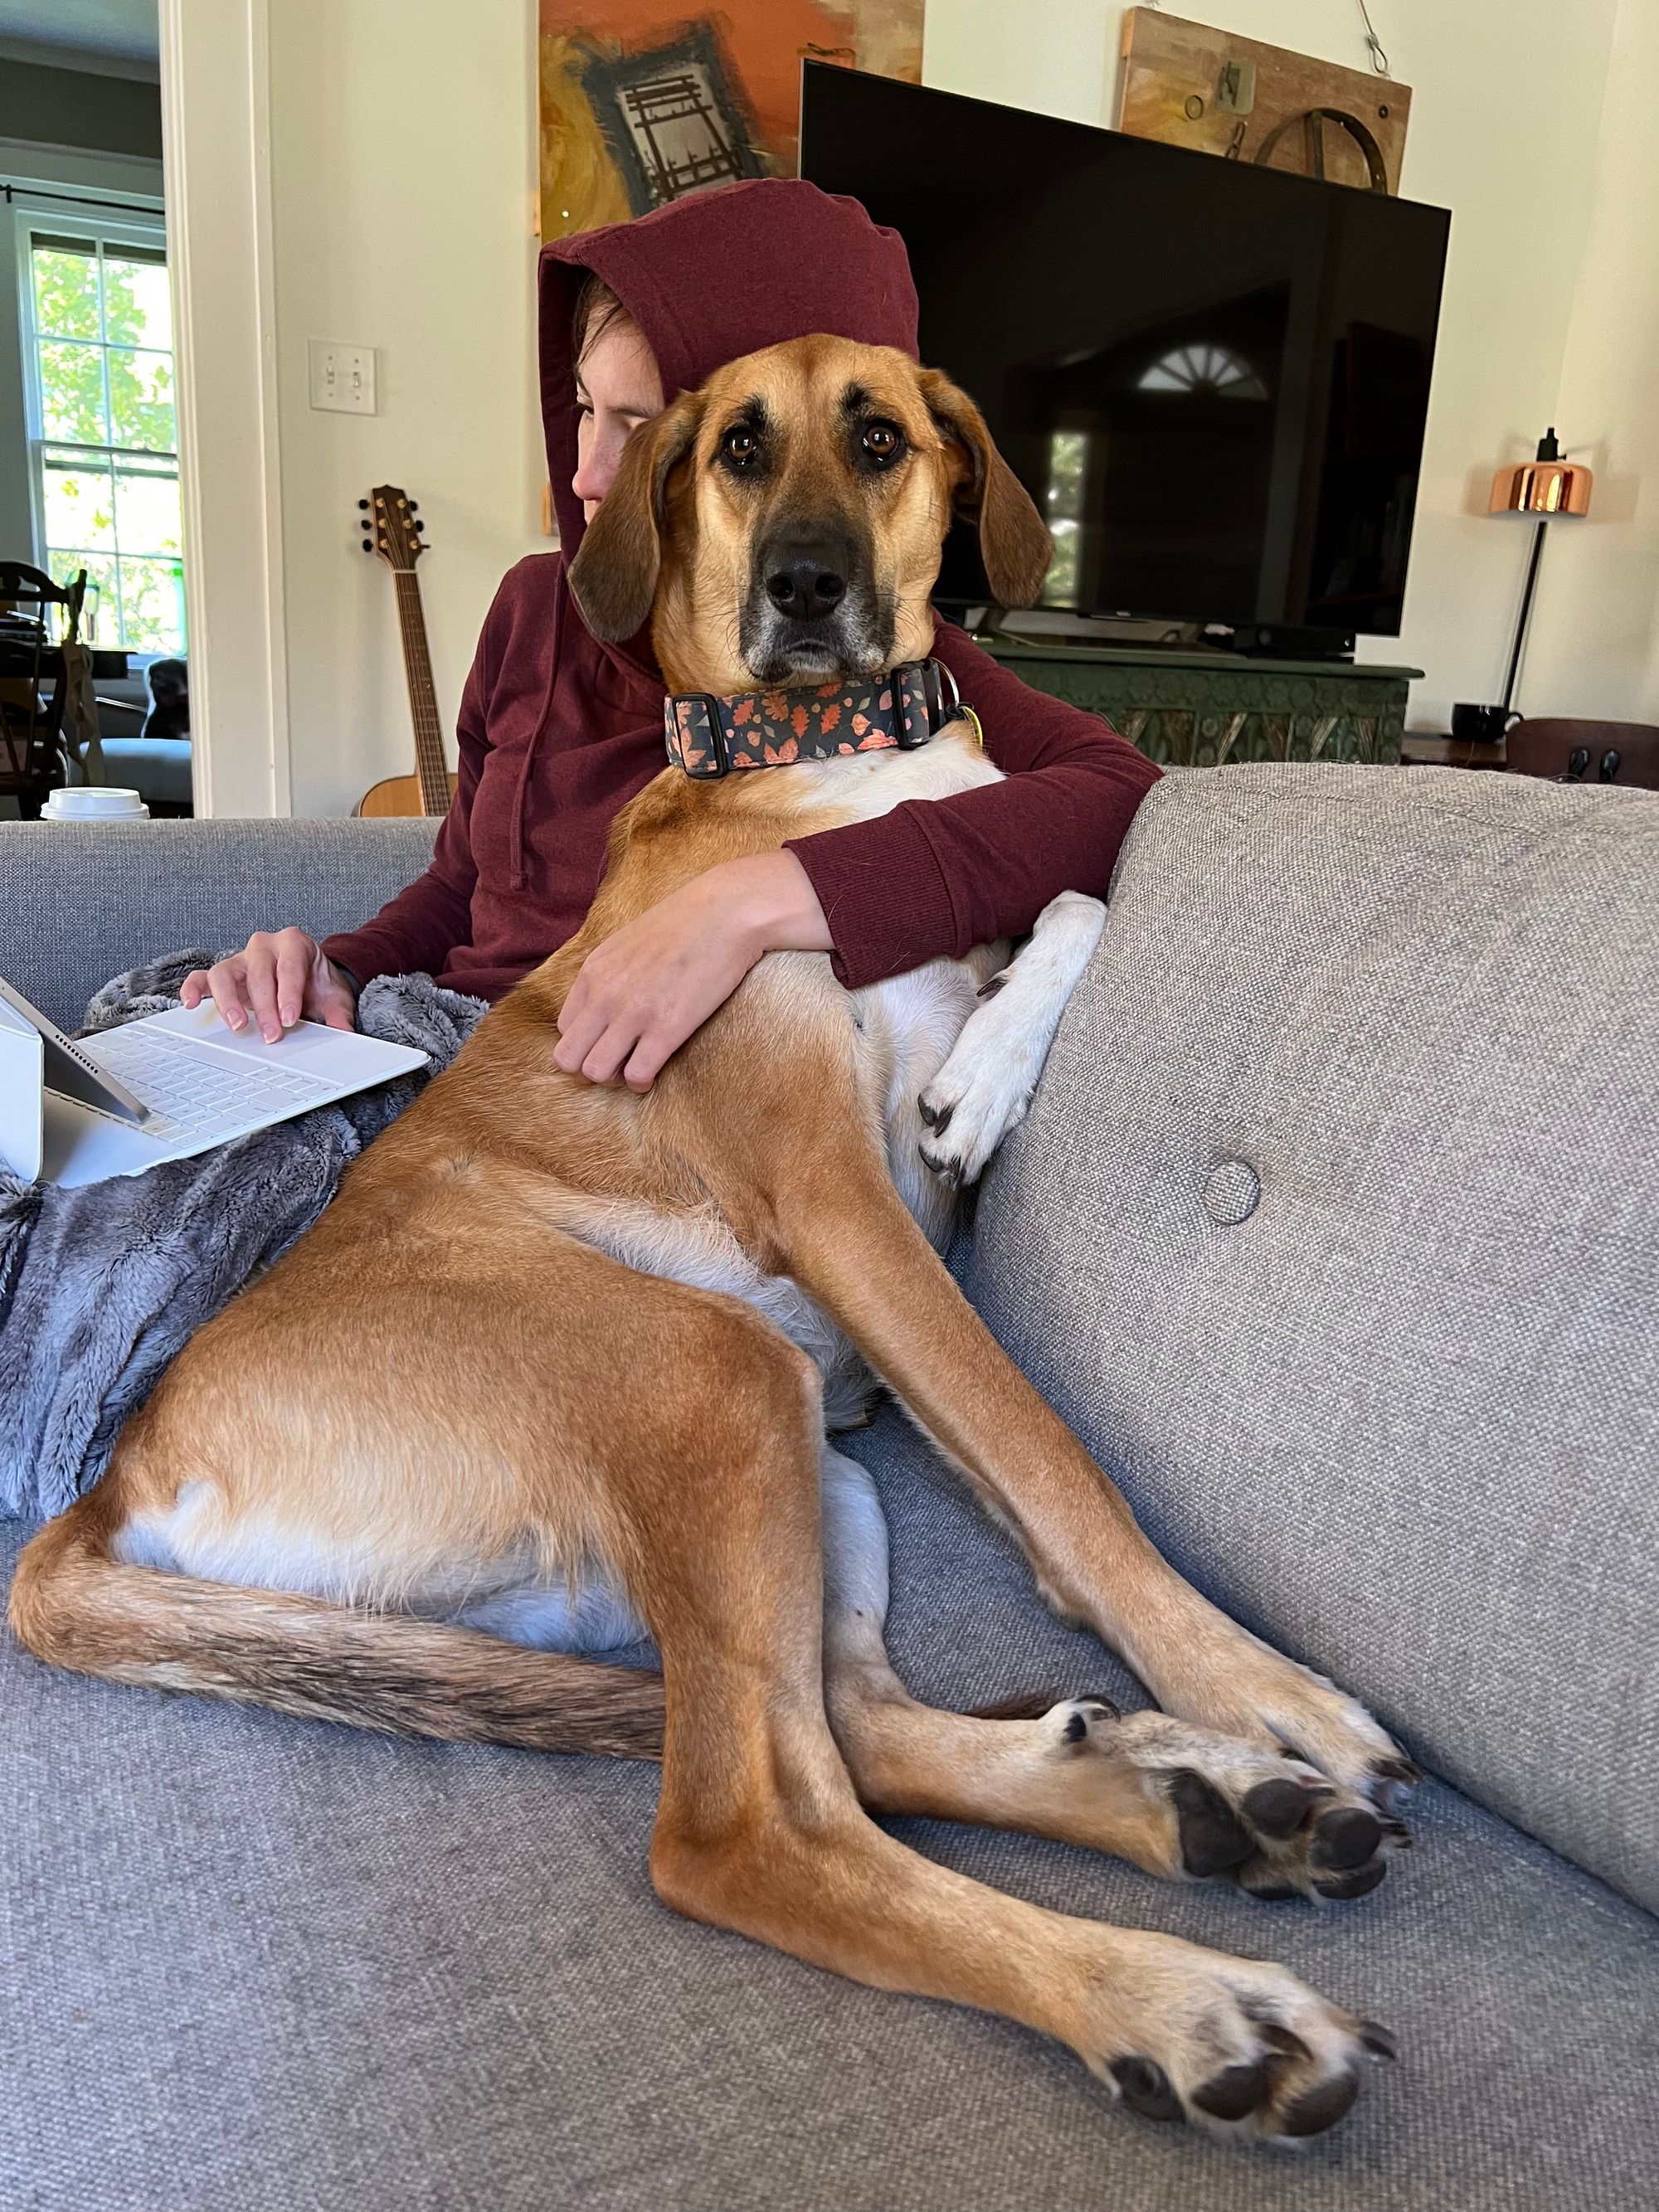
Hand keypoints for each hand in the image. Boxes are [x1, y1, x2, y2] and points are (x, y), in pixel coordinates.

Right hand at [180, 928, 358, 1041]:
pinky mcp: (225, 973)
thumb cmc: (317, 984)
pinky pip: (203, 976)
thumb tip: (344, 1032)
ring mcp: (242, 958)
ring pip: (225, 972)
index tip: (289, 1018)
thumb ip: (340, 1014)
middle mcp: (265, 945)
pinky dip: (194, 988)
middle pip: (259, 973)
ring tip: (237, 1025)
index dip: (288, 993)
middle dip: (264, 1006)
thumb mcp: (335, 997)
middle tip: (270, 1034)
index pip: (289, 966)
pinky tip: (192, 1004)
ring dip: (229, 1001)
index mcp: (295, 943)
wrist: (309, 978)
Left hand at [554, 850, 831, 1091]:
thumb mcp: (628, 942)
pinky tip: (655, 1073)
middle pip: (568, 1058)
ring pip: (595, 1072)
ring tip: (635, 1069)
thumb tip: (604, 1003)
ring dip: (613, 1079)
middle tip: (619, 1063)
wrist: (728, 912)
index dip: (585, 1044)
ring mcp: (633, 1013)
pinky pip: (636, 1075)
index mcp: (593, 972)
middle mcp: (605, 994)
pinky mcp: (667, 1028)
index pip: (564, 1029)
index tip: (610, 1043)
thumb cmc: (686, 923)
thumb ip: (609, 973)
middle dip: (590, 1068)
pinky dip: (642, 1082)